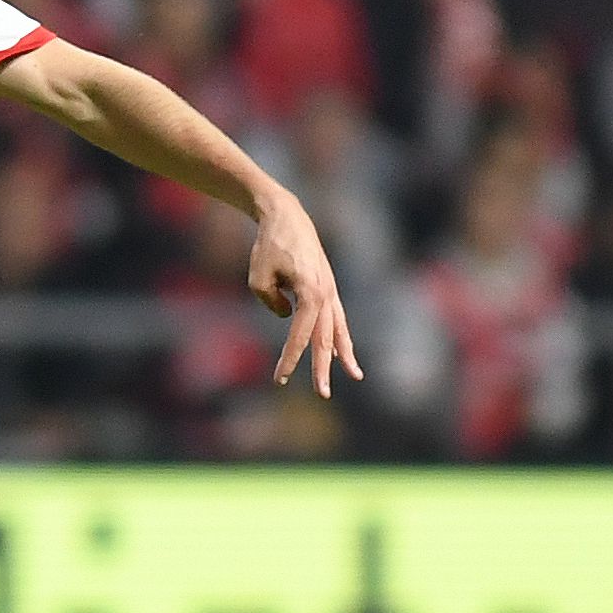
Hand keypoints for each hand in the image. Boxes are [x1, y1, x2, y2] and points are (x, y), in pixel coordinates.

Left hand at [249, 191, 362, 398]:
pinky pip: (337, 318)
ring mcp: (331, 291)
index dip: (290, 359)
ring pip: (339, 330)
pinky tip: (343, 353)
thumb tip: (286, 317)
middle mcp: (327, 294)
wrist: (286, 218)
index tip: (279, 379)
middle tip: (323, 394)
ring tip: (354, 376)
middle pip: (325, 339)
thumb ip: (270, 302)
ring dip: (344, 355)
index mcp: (311, 294)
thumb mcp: (258, 277)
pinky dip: (341, 336)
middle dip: (323, 368)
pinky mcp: (328, 288)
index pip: (300, 336)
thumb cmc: (268, 247)